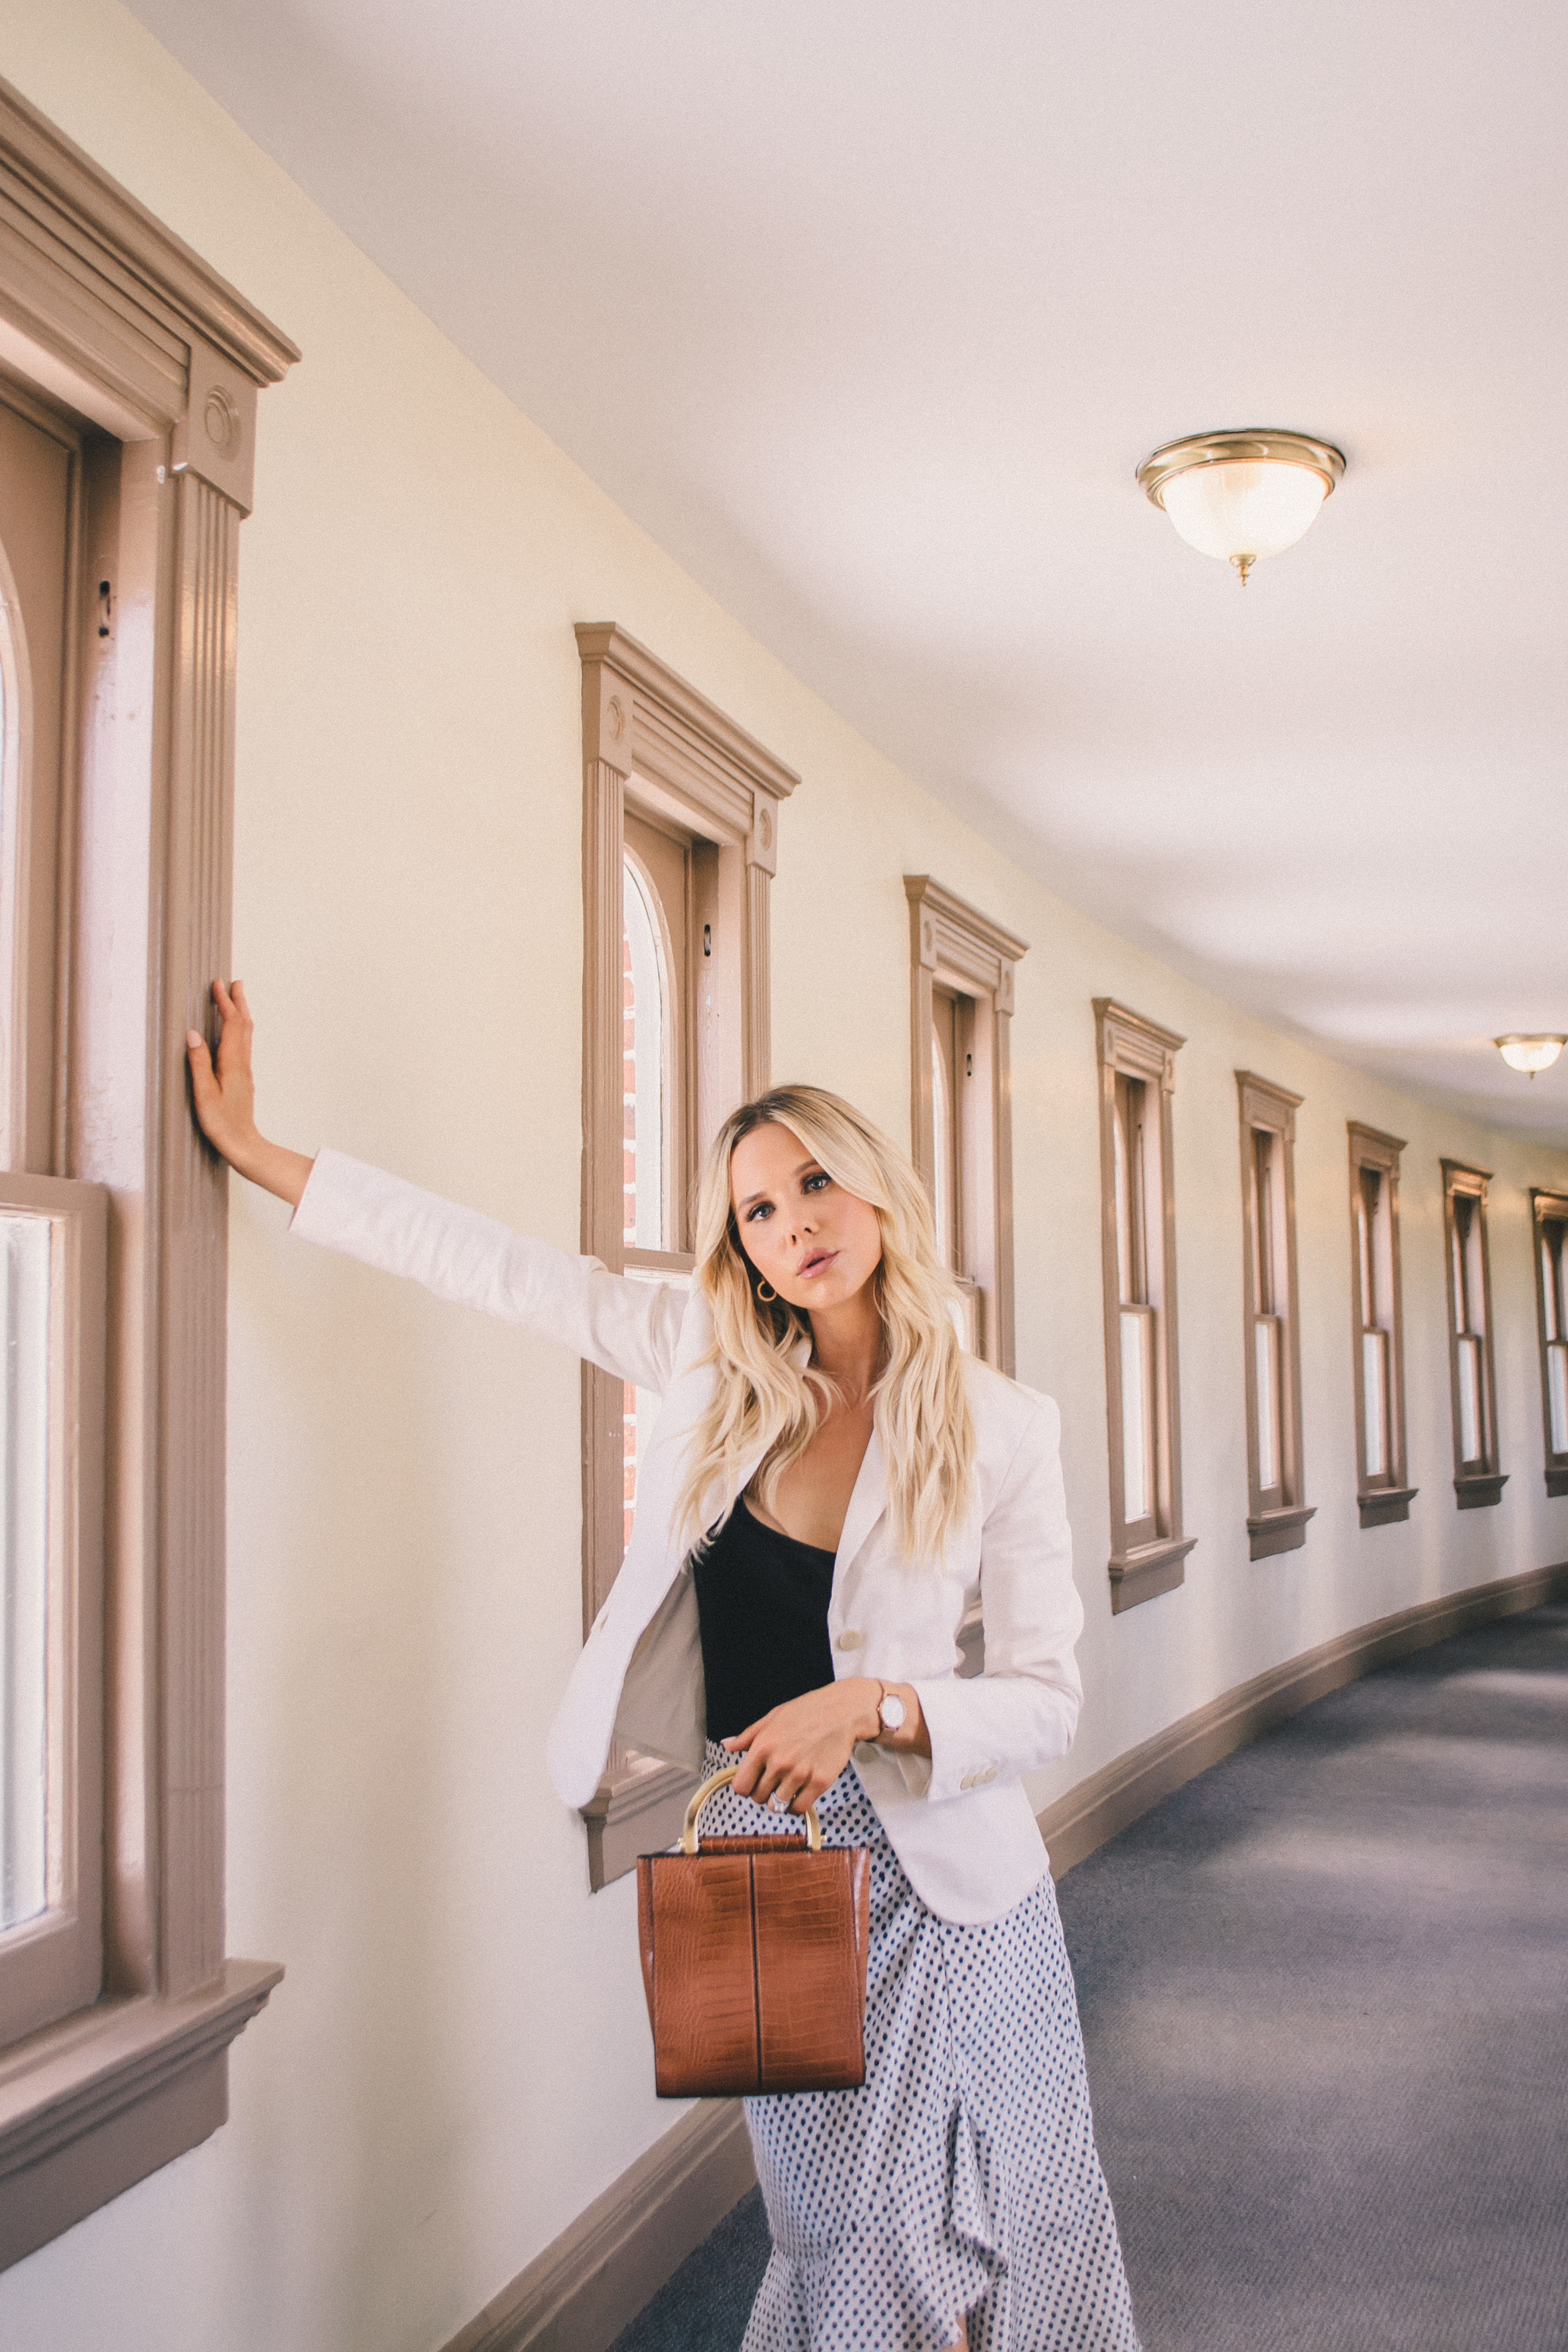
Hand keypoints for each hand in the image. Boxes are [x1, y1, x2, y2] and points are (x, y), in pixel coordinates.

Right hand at [186, 980, 313, 1205]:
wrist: (242, 1144)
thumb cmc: (221, 1123)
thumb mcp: (204, 1093)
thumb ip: (199, 1063)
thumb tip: (193, 1034)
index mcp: (232, 1063)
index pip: (231, 1024)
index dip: (225, 1003)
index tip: (218, 985)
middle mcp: (242, 1064)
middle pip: (243, 1025)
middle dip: (238, 1002)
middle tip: (234, 983)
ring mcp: (244, 1071)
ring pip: (245, 1035)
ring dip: (240, 1014)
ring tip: (236, 1000)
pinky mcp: (242, 1079)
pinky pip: (242, 1046)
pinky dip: (238, 1030)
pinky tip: (233, 1033)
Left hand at [722, 1680, 883, 1815]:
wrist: (841, 1712)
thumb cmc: (806, 1711)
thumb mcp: (771, 1718)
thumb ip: (747, 1736)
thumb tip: (727, 1745)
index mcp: (762, 1747)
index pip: (740, 1786)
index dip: (745, 1786)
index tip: (753, 1782)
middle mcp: (779, 1762)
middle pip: (758, 1797)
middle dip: (763, 1792)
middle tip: (774, 1781)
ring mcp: (800, 1774)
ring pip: (777, 1805)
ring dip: (779, 1799)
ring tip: (787, 1786)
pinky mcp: (819, 1782)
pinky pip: (799, 1808)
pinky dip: (796, 1805)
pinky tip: (799, 1793)